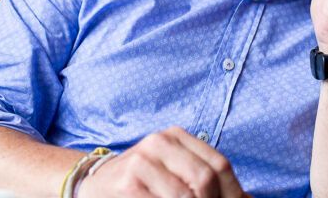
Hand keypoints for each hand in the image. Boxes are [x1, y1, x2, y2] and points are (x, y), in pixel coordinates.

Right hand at [78, 126, 247, 197]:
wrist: (93, 184)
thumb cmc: (141, 181)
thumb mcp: (172, 170)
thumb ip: (205, 178)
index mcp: (176, 136)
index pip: (219, 165)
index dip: (234, 192)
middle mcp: (160, 141)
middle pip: (205, 179)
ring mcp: (142, 160)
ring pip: (186, 195)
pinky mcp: (129, 183)